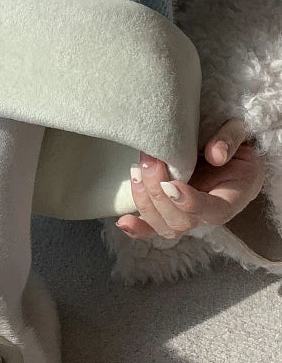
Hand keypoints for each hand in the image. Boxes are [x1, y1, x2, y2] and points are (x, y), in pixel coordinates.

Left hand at [116, 118, 264, 239]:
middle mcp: (209, 213)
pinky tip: (123, 222)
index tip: (172, 186)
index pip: (214, 211)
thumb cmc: (233, 143)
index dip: (191, 203)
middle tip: (149, 163)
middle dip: (159, 194)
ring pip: (164, 226)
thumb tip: (215, 154)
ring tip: (137, 172)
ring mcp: (187, 214)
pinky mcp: (169, 211)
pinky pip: (154, 227)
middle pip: (182, 221)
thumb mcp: (239, 134)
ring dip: (145, 201)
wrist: (226, 148)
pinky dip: (138, 228)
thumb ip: (231, 140)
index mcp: (232, 196)